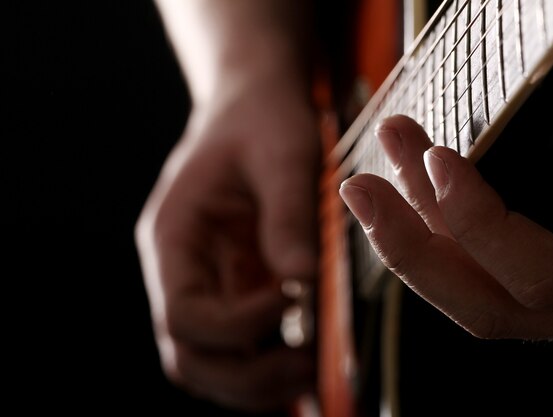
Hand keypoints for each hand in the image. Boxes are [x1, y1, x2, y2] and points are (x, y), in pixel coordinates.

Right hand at [135, 71, 319, 411]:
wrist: (254, 108)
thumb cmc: (264, 122)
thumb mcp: (283, 155)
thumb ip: (289, 217)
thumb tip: (303, 285)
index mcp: (174, 236)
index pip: (183, 312)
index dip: (237, 325)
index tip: (293, 302)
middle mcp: (180, 272)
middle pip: (189, 357)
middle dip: (247, 376)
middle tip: (309, 365)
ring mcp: (207, 286)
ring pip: (211, 366)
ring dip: (258, 384)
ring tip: (314, 371)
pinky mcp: (235, 292)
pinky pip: (240, 351)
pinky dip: (269, 370)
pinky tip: (310, 362)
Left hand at [339, 114, 552, 350]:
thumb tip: (479, 166)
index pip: (542, 280)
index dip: (479, 223)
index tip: (438, 162)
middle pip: (483, 306)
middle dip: (408, 246)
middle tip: (359, 187)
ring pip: (480, 280)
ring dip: (423, 218)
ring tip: (388, 159)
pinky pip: (497, 267)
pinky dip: (455, 225)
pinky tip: (427, 186)